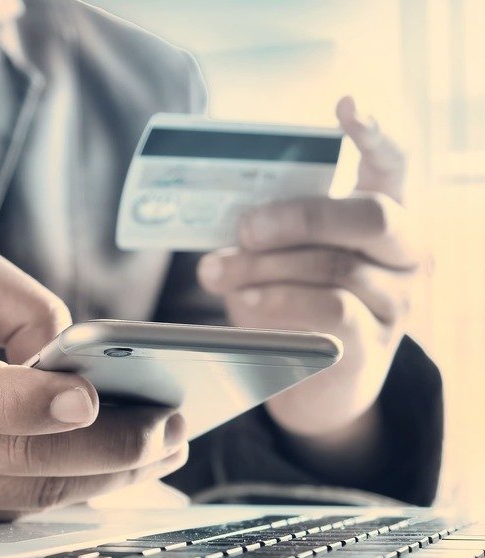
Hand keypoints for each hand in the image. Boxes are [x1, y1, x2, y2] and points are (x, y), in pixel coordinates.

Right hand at [0, 239, 186, 521]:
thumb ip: (17, 300)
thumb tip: (77, 357)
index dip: (22, 400)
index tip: (88, 398)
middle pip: (11, 458)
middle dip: (109, 449)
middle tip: (171, 426)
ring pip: (25, 495)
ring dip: (106, 476)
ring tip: (162, 446)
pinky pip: (13, 508)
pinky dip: (72, 490)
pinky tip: (114, 467)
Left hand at [196, 97, 427, 471]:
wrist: (318, 386)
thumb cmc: (296, 309)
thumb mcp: (284, 263)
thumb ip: (267, 238)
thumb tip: (219, 227)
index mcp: (383, 219)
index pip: (394, 165)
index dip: (374, 134)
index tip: (345, 106)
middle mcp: (403, 255)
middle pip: (367, 216)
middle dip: (296, 217)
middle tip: (244, 229)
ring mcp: (396, 302)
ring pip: (336, 267)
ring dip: (266, 267)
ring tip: (218, 272)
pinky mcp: (375, 344)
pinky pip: (332, 311)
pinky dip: (282, 302)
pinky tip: (247, 303)